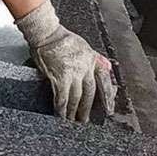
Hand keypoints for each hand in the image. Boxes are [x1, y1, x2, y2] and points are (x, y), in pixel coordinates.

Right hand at [17, 0, 115, 121]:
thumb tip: (108, 67)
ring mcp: (72, 73)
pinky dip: (61, 109)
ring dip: (74, 112)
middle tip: (86, 121)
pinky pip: (62, 97)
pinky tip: (61, 116)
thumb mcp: (85, 46)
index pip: (104, 80)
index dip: (107, 96)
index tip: (109, 109)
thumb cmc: (62, 39)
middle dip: (87, 108)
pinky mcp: (60, 77)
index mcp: (92, 59)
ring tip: (73, 121)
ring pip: (76, 97)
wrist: (47, 34)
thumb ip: (97, 58)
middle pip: (90, 92)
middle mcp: (84, 67)